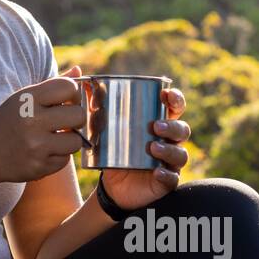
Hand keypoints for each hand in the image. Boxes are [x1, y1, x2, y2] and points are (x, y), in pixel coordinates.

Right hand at [0, 64, 86, 183]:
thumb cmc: (9, 122)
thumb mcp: (23, 98)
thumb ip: (52, 85)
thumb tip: (78, 71)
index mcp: (27, 98)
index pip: (68, 87)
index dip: (74, 94)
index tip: (67, 101)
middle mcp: (31, 121)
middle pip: (78, 116)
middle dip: (76, 119)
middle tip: (65, 122)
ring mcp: (35, 146)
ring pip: (76, 141)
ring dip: (69, 140)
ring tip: (54, 138)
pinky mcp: (38, 167)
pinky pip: (65, 160)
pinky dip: (58, 156)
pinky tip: (44, 152)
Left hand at [101, 85, 190, 210]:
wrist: (111, 186)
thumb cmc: (110, 151)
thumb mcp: (101, 128)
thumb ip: (91, 103)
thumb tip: (76, 72)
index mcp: (159, 123)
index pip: (175, 107)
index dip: (176, 99)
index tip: (167, 95)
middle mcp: (169, 141)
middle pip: (182, 129)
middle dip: (172, 126)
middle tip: (155, 126)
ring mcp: (170, 162)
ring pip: (180, 154)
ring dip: (169, 149)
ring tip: (153, 147)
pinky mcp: (166, 181)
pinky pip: (172, 178)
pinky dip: (167, 174)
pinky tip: (157, 171)